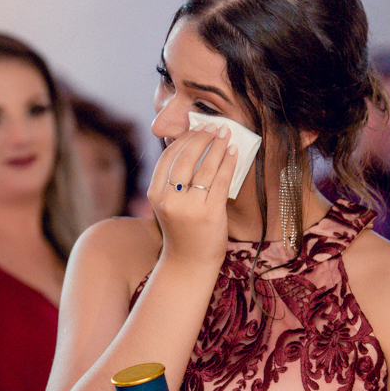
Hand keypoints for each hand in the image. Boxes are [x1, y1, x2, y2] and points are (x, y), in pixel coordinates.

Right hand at [147, 123, 238, 266]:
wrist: (189, 263)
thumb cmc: (182, 231)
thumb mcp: (168, 204)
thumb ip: (173, 180)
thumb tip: (190, 146)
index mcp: (155, 194)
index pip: (168, 157)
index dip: (184, 139)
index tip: (198, 128)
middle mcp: (170, 199)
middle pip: (186, 158)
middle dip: (202, 137)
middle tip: (214, 127)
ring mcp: (190, 207)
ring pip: (205, 167)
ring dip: (218, 146)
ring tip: (226, 134)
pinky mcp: (210, 214)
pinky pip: (221, 181)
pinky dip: (228, 163)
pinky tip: (234, 153)